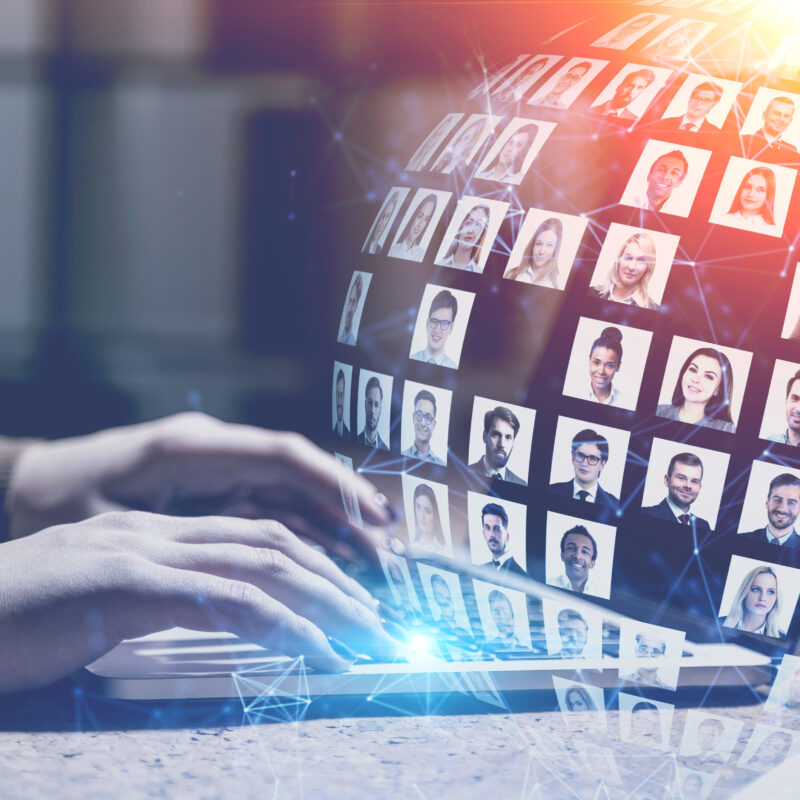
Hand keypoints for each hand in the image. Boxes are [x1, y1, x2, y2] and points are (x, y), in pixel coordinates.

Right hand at [0, 511, 398, 693]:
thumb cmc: (14, 620)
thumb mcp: (95, 603)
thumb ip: (152, 598)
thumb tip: (204, 615)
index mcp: (154, 534)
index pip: (255, 536)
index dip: (311, 564)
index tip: (349, 600)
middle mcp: (158, 533)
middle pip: (274, 544)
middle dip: (336, 580)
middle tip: (380, 620)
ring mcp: (145, 553)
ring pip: (265, 565)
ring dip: (328, 602)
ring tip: (370, 636)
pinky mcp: (129, 586)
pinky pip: (230, 601)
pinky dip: (286, 626)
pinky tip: (321, 651)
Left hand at [9, 412, 392, 556]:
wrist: (36, 484)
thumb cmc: (64, 499)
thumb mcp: (108, 523)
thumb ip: (175, 538)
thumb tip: (244, 566)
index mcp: (191, 449)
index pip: (279, 457)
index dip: (331, 484)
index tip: (372, 514)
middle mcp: (216, 451)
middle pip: (297, 475)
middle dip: (346, 508)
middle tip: (390, 547)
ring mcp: (219, 468)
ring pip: (291, 491)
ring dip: (333, 521)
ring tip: (377, 555)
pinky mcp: (217, 487)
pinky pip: (273, 505)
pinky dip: (306, 528)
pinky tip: (335, 553)